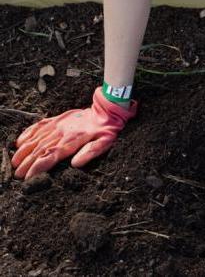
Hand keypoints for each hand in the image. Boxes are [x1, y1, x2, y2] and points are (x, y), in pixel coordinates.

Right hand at [12, 87, 136, 179]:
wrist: (105, 110)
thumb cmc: (106, 129)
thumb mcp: (105, 142)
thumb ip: (90, 152)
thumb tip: (75, 164)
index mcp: (72, 140)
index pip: (50, 155)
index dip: (37, 167)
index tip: (27, 177)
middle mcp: (61, 132)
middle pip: (39, 149)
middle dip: (27, 163)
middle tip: (17, 175)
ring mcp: (57, 125)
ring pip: (36, 138)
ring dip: (24, 151)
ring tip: (15, 162)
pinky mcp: (56, 119)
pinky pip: (38, 126)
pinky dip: (27, 133)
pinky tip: (20, 141)